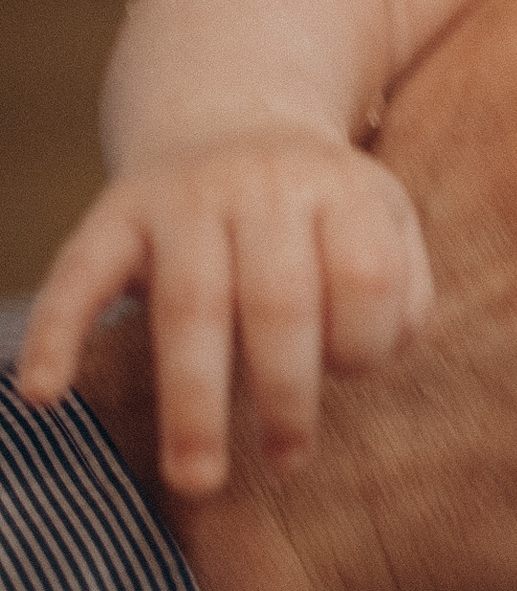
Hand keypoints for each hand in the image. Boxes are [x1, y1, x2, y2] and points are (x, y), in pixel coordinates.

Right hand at [19, 132, 433, 497]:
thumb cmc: (318, 209)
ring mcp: (182, 197)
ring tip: (196, 478)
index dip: (365, 341)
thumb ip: (398, 289)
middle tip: (286, 462)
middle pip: (277, 300)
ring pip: (190, 304)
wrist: (230, 112)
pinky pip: (80, 273)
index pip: (366, 277)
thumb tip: (367, 358)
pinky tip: (44, 396)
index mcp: (339, 189)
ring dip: (193, 400)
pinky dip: (56, 332)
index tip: (349, 374)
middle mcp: (260, 185)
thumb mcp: (381, 220)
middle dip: (284, 392)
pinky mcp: (116, 212)